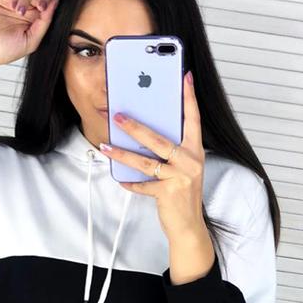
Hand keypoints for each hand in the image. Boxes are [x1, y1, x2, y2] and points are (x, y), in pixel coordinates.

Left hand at [100, 70, 206, 240]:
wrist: (189, 226)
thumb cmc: (183, 193)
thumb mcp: (183, 168)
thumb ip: (172, 150)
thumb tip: (145, 133)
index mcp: (195, 151)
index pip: (193, 118)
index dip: (188, 97)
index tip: (184, 76)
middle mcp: (190, 161)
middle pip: (159, 138)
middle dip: (136, 126)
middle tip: (118, 114)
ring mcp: (180, 177)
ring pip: (146, 161)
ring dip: (123, 153)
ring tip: (106, 145)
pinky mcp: (168, 193)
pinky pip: (143, 185)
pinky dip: (131, 183)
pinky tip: (121, 179)